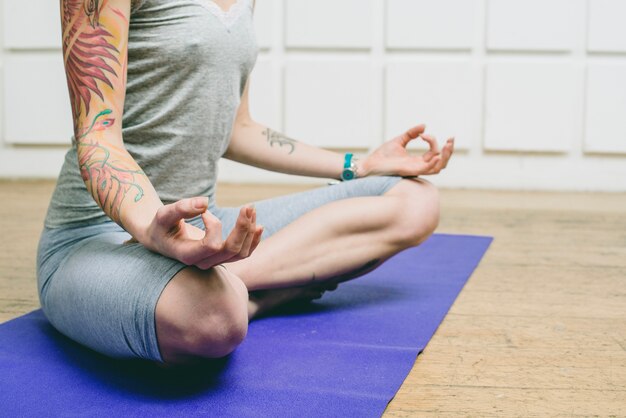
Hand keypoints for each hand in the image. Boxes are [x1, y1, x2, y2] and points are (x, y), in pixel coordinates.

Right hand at [139, 197, 262, 268]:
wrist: (162, 238)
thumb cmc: (162, 225)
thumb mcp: (164, 214)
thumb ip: (181, 208)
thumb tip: (204, 203)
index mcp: (188, 255)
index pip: (212, 245)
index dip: (214, 225)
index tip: (204, 212)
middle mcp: (203, 262)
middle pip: (232, 250)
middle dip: (243, 227)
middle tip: (248, 205)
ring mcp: (215, 261)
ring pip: (242, 252)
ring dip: (250, 230)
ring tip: (251, 209)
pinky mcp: (223, 256)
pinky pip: (244, 253)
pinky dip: (254, 239)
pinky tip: (259, 225)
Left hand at [360, 124, 453, 176]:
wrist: (370, 163)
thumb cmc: (382, 155)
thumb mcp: (399, 140)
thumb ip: (411, 133)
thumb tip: (424, 126)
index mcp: (418, 160)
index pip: (434, 152)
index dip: (433, 141)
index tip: (423, 134)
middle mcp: (419, 166)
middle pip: (441, 162)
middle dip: (449, 151)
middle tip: (451, 139)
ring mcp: (416, 169)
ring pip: (439, 167)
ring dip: (446, 156)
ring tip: (448, 144)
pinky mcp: (410, 171)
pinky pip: (427, 170)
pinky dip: (434, 163)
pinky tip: (437, 155)